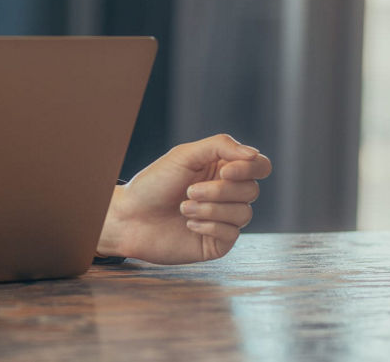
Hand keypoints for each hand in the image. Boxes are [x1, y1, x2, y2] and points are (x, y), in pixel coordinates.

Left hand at [95, 134, 270, 263]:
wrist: (129, 217)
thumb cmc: (154, 183)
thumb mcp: (185, 155)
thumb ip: (221, 147)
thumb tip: (254, 154)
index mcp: (223, 169)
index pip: (259, 166)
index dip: (249, 168)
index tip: (225, 171)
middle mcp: (228, 194)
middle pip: (252, 190)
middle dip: (220, 191)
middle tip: (189, 191)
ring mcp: (224, 219)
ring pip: (244, 213)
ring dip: (211, 209)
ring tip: (183, 207)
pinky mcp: (217, 242)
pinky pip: (232, 234)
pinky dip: (209, 225)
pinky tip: (188, 223)